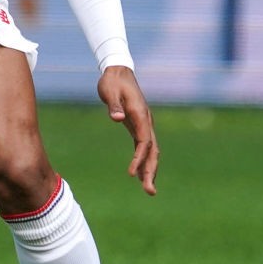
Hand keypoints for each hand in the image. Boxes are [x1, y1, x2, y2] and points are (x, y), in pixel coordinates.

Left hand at [98, 65, 157, 195]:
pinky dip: (143, 161)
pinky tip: (139, 174)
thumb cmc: (112, 81)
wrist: (118, 71)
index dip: (139, 158)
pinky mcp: (138, 126)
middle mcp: (146, 121)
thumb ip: (114, 105)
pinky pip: (144, 147)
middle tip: (150, 192)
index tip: (131, 173)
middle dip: (151, 171)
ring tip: (149, 190)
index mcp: (140, 114)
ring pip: (151, 151)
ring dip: (150, 169)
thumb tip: (117, 118)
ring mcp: (144, 124)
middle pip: (152, 151)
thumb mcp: (110, 91)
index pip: (144, 141)